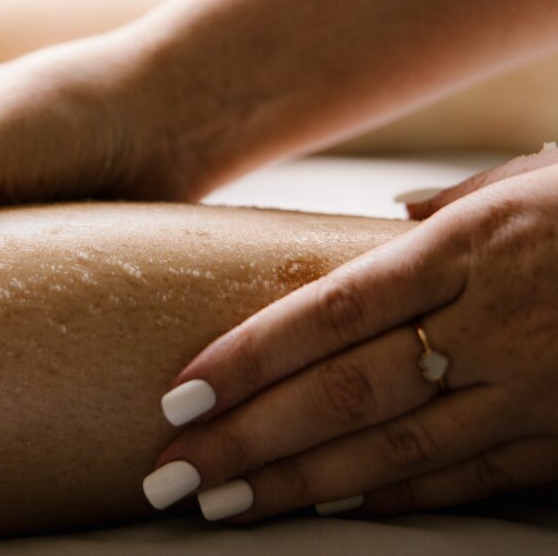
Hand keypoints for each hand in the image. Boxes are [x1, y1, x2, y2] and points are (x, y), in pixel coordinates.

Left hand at [142, 145, 557, 520]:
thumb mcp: (547, 176)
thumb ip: (464, 202)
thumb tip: (393, 218)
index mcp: (475, 248)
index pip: (331, 313)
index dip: (247, 360)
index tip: (178, 398)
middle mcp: (497, 324)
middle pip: (347, 393)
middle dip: (249, 440)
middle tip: (168, 477)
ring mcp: (539, 391)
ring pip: (398, 450)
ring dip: (301, 485)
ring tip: (222, 506)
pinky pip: (470, 475)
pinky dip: (395, 497)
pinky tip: (330, 511)